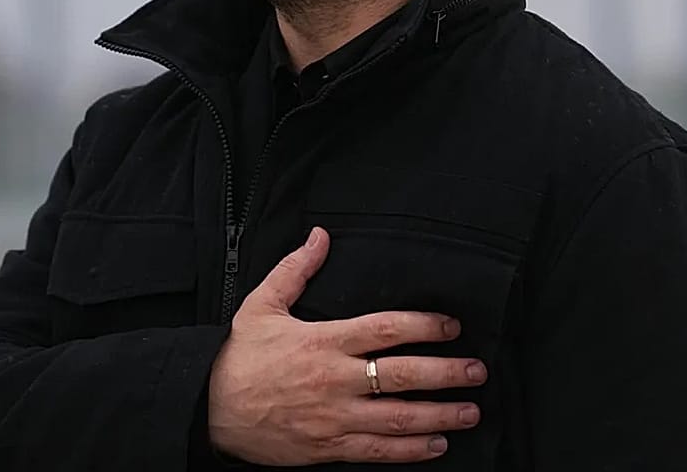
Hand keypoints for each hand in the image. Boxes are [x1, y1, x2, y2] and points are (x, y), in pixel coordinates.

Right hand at [207, 227, 487, 464]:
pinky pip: (378, 451)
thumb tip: (319, 237)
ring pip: (398, 418)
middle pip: (402, 375)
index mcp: (323, 341)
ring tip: (469, 410)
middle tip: (477, 370)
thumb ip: (295, 269)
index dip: (424, 326)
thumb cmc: (237, 358)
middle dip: (446, 373)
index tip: (451, 325)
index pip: (385, 329)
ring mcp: (335, 417)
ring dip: (440, 415)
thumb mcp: (260, 305)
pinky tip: (436, 445)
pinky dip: (411, 451)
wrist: (208, 409)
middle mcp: (335, 380)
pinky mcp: (329, 447)